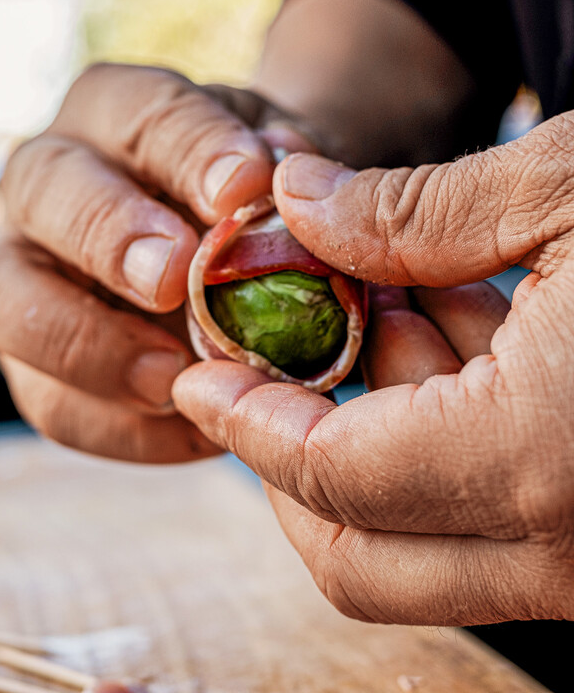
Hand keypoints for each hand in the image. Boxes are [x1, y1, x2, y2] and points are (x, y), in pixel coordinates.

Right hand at [0, 63, 315, 462]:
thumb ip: (286, 172)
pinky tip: (190, 425)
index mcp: (116, 113)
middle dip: (106, 234)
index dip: (190, 149)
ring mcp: (21, 267)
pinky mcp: (29, 356)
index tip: (246, 188)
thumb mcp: (279, 172)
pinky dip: (116, 423)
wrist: (229, 253)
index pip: (140, 112)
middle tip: (171, 279)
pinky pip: (47, 398)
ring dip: (80, 340)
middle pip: (40, 186)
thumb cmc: (250, 204)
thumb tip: (274, 188)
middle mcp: (50, 180)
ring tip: (169, 377)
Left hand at [174, 112, 573, 624]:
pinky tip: (435, 337)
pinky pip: (484, 519)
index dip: (246, 423)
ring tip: (363, 320)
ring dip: (361, 439)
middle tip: (256, 371)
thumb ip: (409, 208)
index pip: (330, 475)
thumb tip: (292, 200)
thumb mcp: (567, 184)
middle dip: (287, 461)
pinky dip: (431, 441)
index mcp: (548, 459)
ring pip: (417, 545)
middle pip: (357, 551)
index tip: (200, 375)